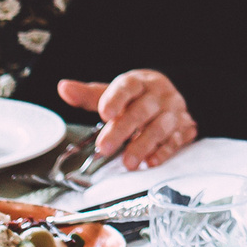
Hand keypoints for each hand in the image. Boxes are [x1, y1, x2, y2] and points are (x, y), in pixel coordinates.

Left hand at [55, 70, 195, 169]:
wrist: (171, 96)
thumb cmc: (137, 96)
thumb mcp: (115, 92)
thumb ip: (89, 95)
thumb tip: (63, 88)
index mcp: (139, 83)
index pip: (128, 87)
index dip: (116, 99)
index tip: (104, 113)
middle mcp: (158, 96)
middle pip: (141, 111)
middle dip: (122, 130)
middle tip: (103, 148)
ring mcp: (173, 112)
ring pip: (160, 127)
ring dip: (143, 145)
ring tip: (127, 163)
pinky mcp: (183, 128)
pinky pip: (176, 140)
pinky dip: (164, 152)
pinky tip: (151, 162)